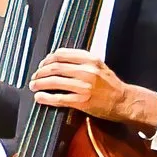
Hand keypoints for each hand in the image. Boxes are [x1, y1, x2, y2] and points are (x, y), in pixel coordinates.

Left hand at [32, 47, 156, 130]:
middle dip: (40, 72)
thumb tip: (57, 59)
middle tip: (34, 77)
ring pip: (54, 81)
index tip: (42, 64)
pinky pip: (58, 98)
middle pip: (54, 67)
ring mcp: (84, 86)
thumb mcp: (98, 66)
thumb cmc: (110, 84)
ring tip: (33, 86)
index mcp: (90, 60)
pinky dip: (45, 97)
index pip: (61, 54)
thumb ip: (81, 61)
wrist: (124, 100)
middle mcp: (87, 71)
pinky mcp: (81, 101)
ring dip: (39, 84)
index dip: (47, 59)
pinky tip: (39, 97)